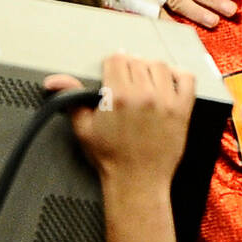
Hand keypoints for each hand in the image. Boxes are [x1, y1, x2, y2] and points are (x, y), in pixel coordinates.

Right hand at [44, 54, 195, 187]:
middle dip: (130, 68)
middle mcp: (143, 95)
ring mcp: (165, 101)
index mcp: (117, 97)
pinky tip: (169, 81)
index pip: (117, 59)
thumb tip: (54, 81)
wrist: (137, 182)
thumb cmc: (111, 158)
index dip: (112, 65)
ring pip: (160, 66)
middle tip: (126, 82)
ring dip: (151, 69)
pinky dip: (179, 75)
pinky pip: (187, 79)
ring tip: (144, 82)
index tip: (112, 72)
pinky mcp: (182, 110)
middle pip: (137, 61)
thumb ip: (71, 97)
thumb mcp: (84, 128)